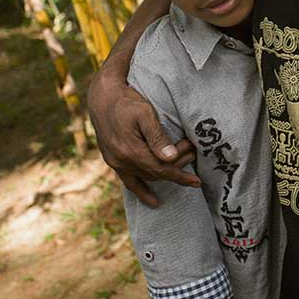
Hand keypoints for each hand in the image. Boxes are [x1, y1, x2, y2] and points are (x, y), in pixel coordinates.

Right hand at [87, 70, 199, 206]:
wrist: (102, 97)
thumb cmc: (127, 102)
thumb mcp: (144, 113)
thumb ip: (157, 136)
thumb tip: (171, 158)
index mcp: (130, 151)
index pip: (162, 169)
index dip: (180, 171)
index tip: (196, 173)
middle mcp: (121, 161)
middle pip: (156, 173)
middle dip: (177, 166)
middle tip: (192, 152)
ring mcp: (115, 163)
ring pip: (146, 177)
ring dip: (165, 173)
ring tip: (183, 164)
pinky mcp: (113, 161)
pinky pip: (129, 182)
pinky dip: (142, 191)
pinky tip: (154, 201)